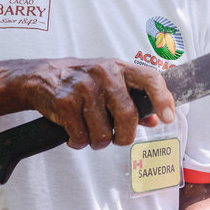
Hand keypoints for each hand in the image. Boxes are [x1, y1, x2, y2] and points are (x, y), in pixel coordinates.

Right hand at [16, 57, 176, 148]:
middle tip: (118, 140)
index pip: (150, 78)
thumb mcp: (110, 82)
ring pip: (103, 132)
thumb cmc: (81, 81)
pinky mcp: (65, 102)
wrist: (40, 77)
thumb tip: (154, 119)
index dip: (163, 99)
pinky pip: (80, 136)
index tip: (169, 117)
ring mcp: (84, 87)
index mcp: (119, 68)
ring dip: (98, 141)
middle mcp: (104, 74)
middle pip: (128, 115)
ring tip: (91, 133)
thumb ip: (134, 99)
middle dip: (125, 136)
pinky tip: (74, 133)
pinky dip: (78, 142)